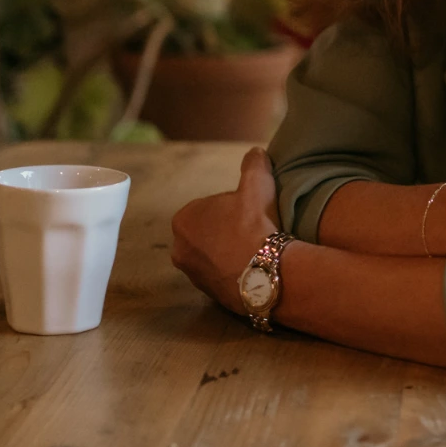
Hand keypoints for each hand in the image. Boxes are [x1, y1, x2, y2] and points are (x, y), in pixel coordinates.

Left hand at [171, 147, 279, 314]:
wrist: (266, 273)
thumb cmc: (254, 224)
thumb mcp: (257, 184)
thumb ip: (253, 164)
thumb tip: (256, 152)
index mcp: (183, 219)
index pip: (209, 207)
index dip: (232, 207)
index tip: (249, 212)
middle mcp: (179, 249)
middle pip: (209, 233)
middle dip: (227, 231)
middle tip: (253, 230)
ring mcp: (192, 275)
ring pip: (214, 255)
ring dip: (230, 252)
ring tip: (256, 249)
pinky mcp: (208, 294)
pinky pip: (222, 275)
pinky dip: (234, 270)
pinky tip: (254, 266)